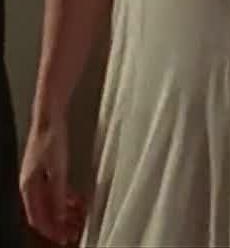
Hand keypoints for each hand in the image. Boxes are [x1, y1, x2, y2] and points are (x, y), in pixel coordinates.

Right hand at [20, 115, 85, 245]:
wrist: (51, 116)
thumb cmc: (50, 138)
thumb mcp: (58, 171)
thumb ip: (59, 196)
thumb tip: (60, 217)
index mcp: (28, 186)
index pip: (37, 218)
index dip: (51, 230)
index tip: (63, 237)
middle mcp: (31, 183)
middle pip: (44, 211)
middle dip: (59, 223)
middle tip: (73, 231)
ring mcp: (38, 176)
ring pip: (51, 202)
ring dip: (64, 212)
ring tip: (79, 218)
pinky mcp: (47, 168)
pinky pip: (55, 190)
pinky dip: (66, 198)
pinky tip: (77, 201)